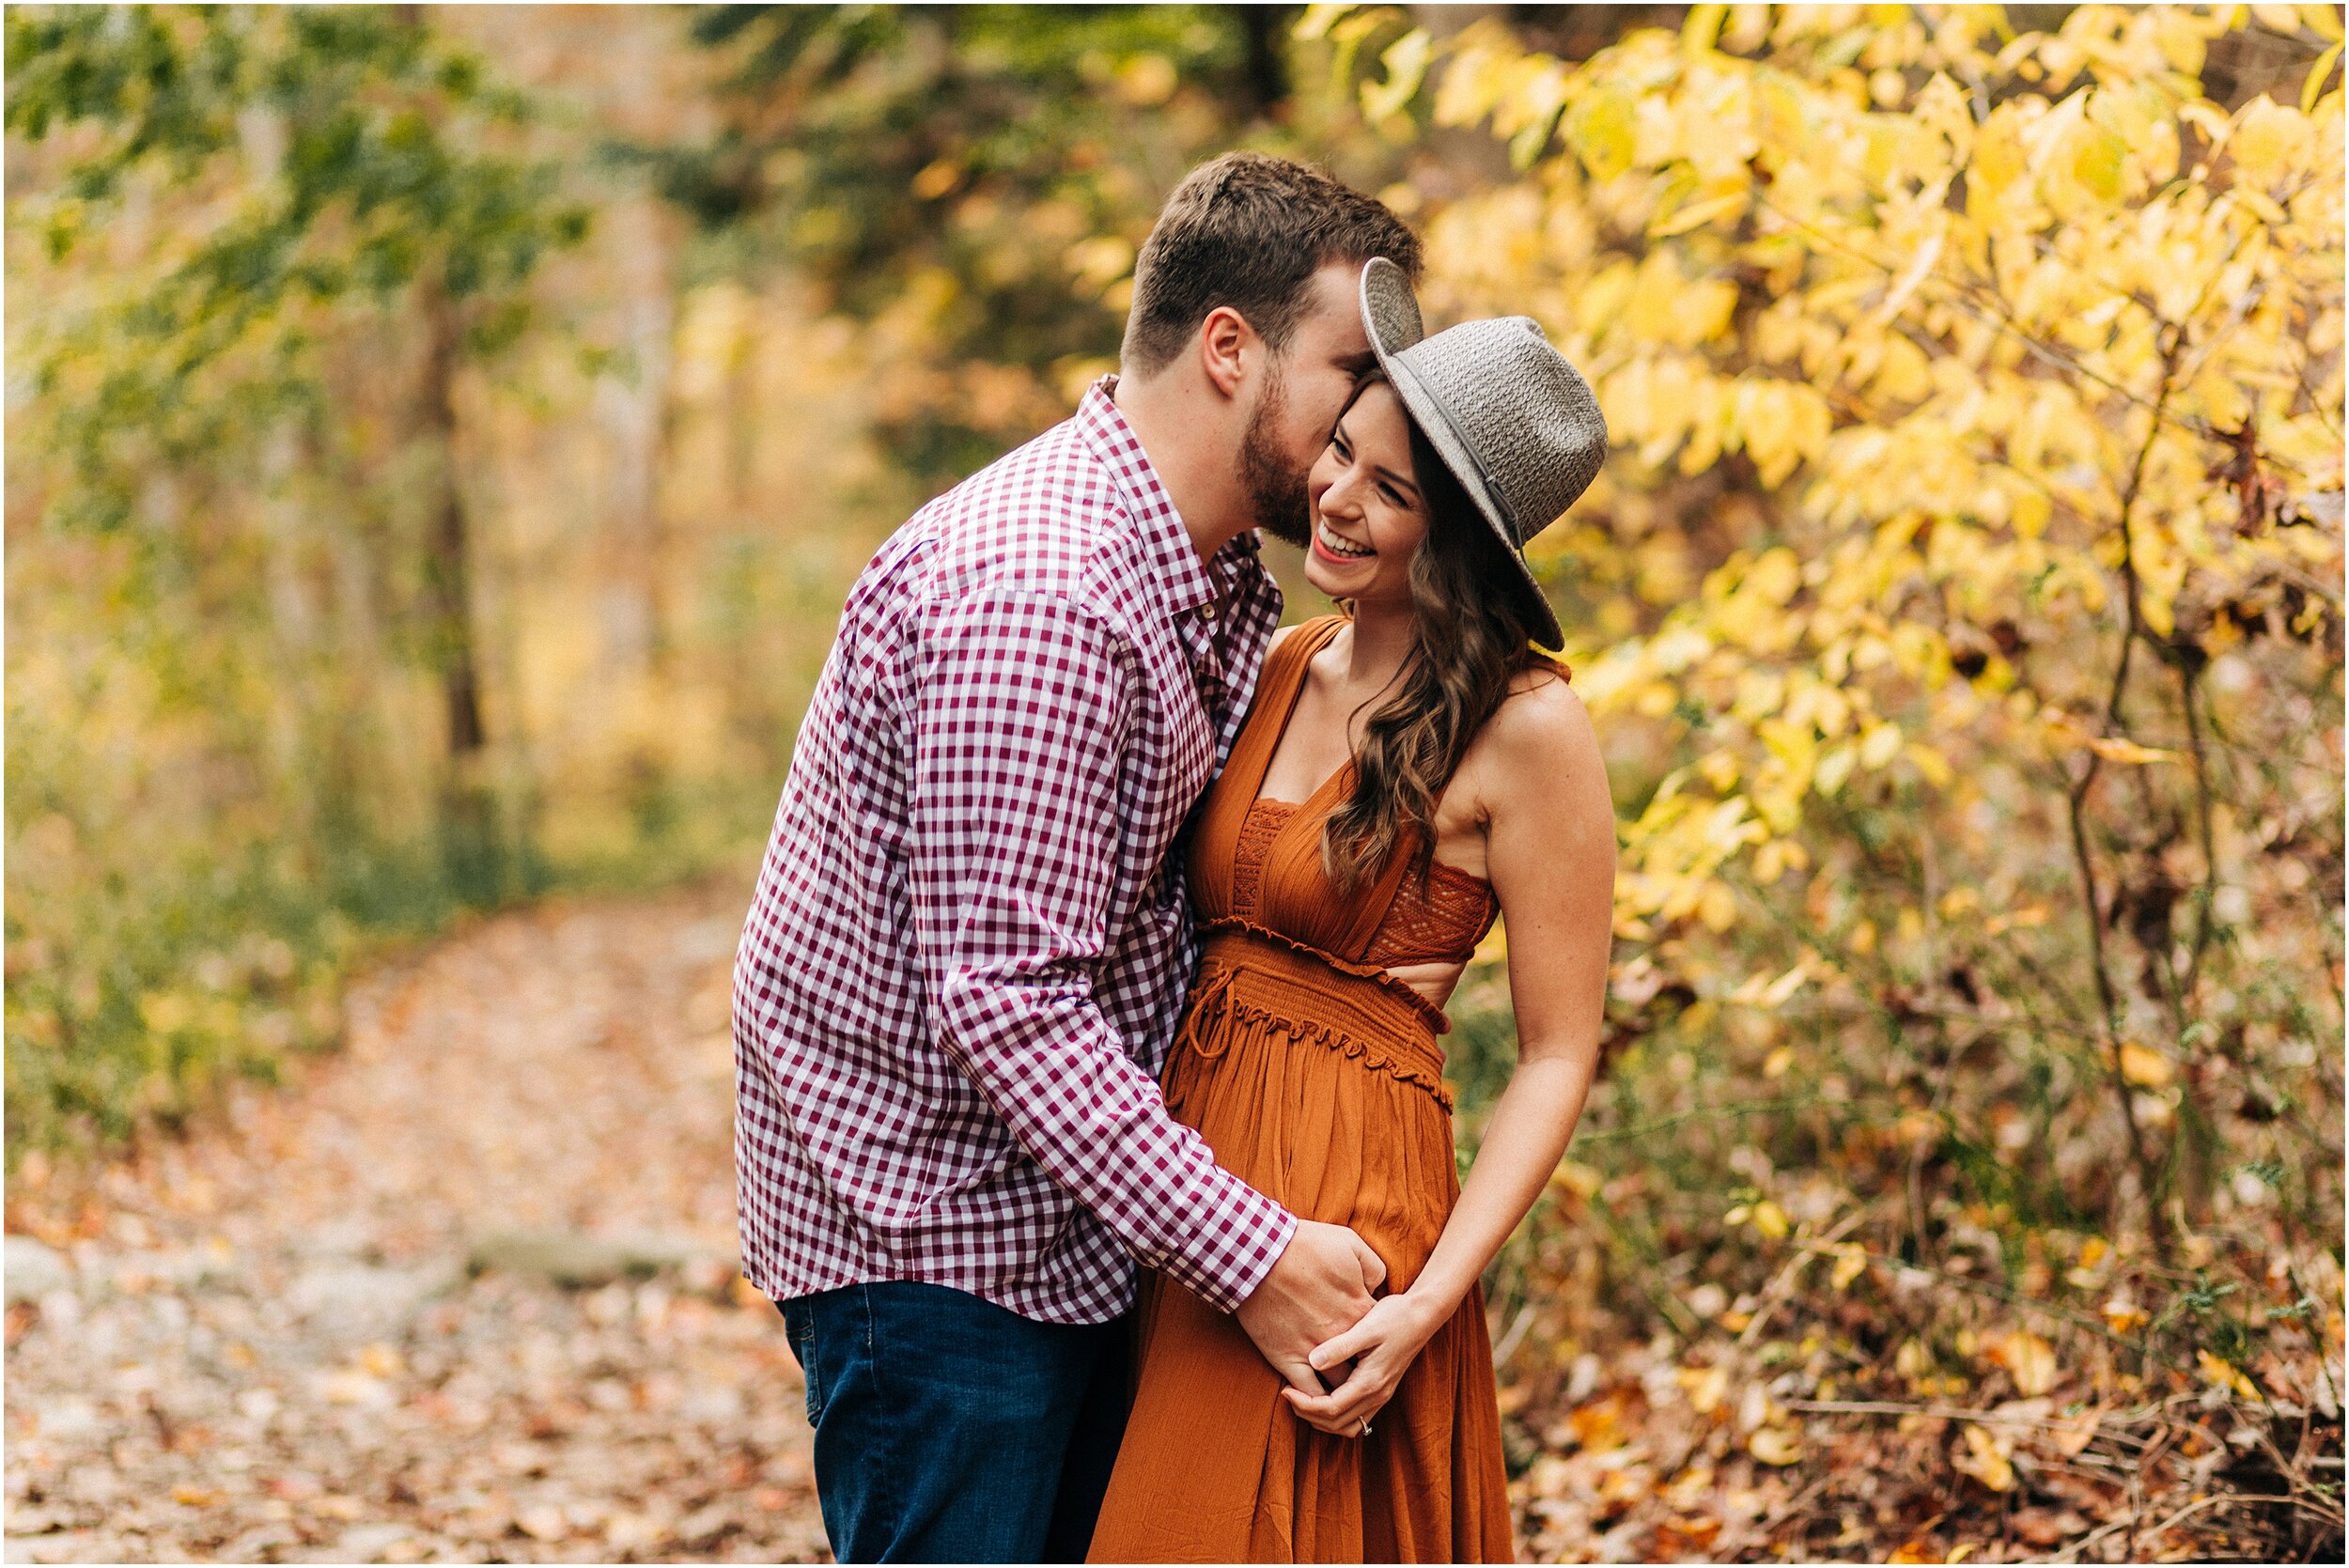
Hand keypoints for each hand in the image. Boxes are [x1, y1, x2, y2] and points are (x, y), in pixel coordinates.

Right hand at [1234, 1219, 1386, 1396]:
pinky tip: (1312, 1397)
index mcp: (1360, 1308)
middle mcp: (1343, 1335)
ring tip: (1338, 1387)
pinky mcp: (1288, 1359)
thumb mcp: (1349, 1243)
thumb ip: (1373, 1266)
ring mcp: (1316, 1351)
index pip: (1377, 1332)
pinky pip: (1309, 1392)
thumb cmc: (1303, 1244)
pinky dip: (1313, 1400)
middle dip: (1362, 1366)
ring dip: (1341, 1388)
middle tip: (1354, 1363)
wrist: (1258, 1253)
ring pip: (1339, 1384)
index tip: (1363, 1332)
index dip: (1372, 1333)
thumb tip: (1376, 1285)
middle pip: (1363, 1363)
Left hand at [1282, 1289, 1444, 1436]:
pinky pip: (1357, 1417)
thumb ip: (1340, 1347)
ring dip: (1323, 1420)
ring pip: (1348, 1426)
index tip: (1285, 1390)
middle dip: (1308, 1415)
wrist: (1423, 1315)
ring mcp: (1381, 1395)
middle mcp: (1377, 1395)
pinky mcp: (1382, 1390)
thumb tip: (1312, 1362)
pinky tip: (1323, 1395)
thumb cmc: (1395, 1316)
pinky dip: (1337, 1415)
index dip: (1304, 1405)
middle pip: (1337, 1424)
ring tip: (1302, 1399)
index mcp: (1370, 1383)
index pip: (1331, 1410)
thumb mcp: (1366, 1327)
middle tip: (1288, 1395)